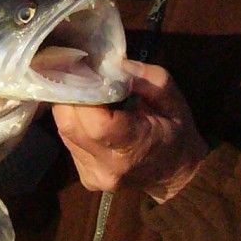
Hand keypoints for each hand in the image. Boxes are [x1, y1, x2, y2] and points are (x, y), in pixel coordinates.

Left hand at [52, 60, 207, 202]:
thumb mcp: (173, 99)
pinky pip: (69, 142)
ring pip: (64, 131)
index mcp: (133, 145)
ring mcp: (93, 174)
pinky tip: (90, 116)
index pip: (93, 120)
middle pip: (69, 124)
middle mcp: (108, 165)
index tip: (85, 69)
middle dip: (69, 94)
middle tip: (80, 74)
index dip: (82, 91)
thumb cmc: (176, 133)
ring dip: (71, 108)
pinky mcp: (85, 177)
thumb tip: (113, 64)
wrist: (176, 175)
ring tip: (86, 93)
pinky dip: (75, 124)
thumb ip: (145, 78)